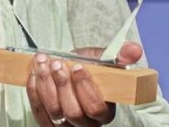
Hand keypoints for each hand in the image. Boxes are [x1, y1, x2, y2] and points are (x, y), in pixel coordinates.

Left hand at [26, 43, 142, 125]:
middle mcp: (86, 123)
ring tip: (42, 64)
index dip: (85, 88)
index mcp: (104, 112)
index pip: (96, 107)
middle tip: (56, 63)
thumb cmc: (88, 69)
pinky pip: (39, 112)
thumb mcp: (104, 60)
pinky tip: (34, 75)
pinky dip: (34, 92)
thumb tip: (134, 49)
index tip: (77, 66)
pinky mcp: (48, 122)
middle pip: (73, 112)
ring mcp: (66, 125)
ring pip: (54, 112)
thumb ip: (119, 55)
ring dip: (45, 85)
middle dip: (63, 85)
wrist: (69, 72)